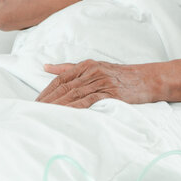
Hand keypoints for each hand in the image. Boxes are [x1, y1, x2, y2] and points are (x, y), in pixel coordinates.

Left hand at [35, 60, 154, 107]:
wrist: (147, 79)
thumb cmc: (121, 75)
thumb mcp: (96, 66)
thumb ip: (70, 68)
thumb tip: (46, 67)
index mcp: (87, 65)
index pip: (60, 79)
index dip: (46, 91)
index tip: (34, 103)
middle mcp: (93, 72)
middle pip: (64, 87)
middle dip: (48, 100)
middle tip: (33, 112)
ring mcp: (102, 82)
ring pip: (74, 94)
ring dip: (58, 105)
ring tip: (44, 115)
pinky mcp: (111, 94)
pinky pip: (89, 101)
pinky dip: (75, 108)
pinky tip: (66, 114)